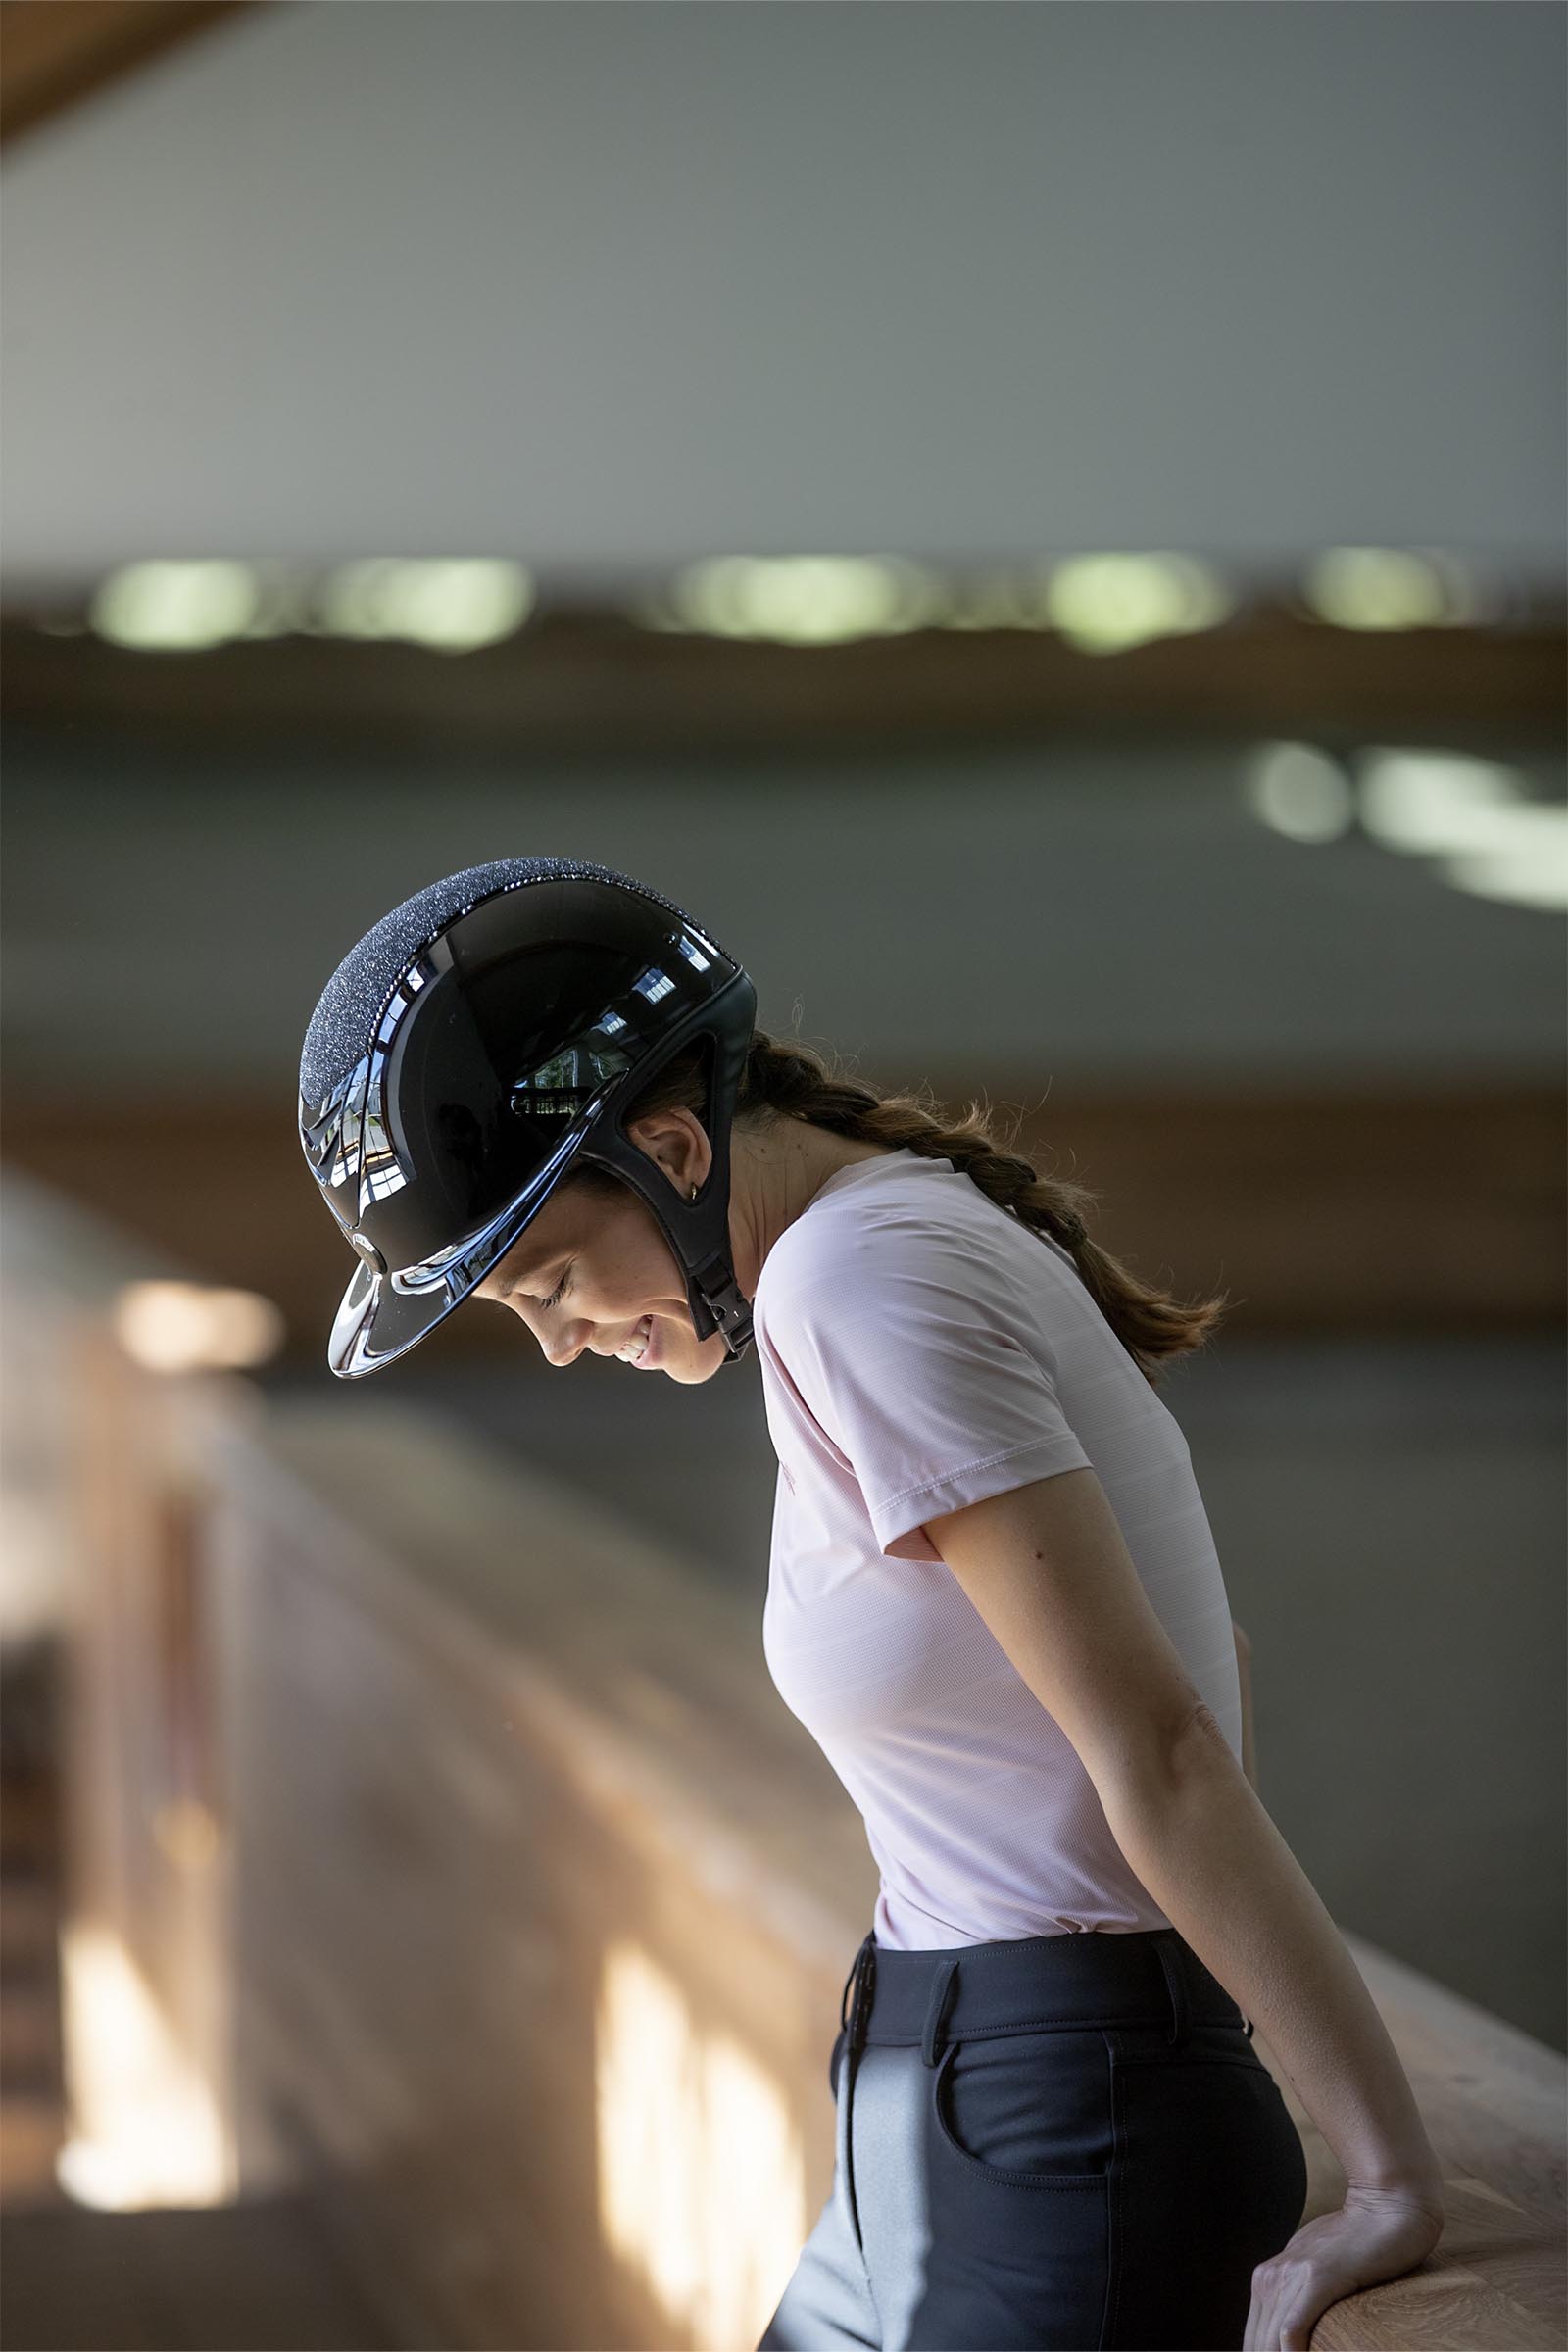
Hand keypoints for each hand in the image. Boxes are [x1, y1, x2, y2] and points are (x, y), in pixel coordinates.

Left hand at [1243, 2181, 1445, 2349]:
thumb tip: (1292, 2335)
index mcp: (1267, 2281)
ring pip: (1272, 2345)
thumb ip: (1300, 2296)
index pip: (1253, 2344)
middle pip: (1257, 2348)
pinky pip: (1293, 2330)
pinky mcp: (1318, 2279)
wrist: (1388, 2206)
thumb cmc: (1359, 2242)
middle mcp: (1271, 2279)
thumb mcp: (1318, 2271)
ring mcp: (1291, 2276)